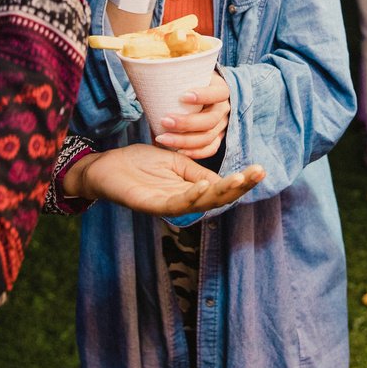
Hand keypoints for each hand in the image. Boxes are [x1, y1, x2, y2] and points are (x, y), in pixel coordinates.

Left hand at [66, 145, 265, 215]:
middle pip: (216, 199)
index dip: (241, 181)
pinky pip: (174, 204)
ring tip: (239, 179)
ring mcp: (166, 205)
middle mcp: (182, 202)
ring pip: (200, 204)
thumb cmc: (139, 164)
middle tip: (259, 173)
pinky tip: (205, 186)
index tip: (261, 169)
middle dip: (239, 187)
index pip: (221, 189)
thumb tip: (225, 180)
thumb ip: (198, 172)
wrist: (105, 166)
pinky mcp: (149, 205)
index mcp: (190, 190)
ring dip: (221, 192)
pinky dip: (191, 195)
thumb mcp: (176, 162)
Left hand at [153, 72, 229, 158]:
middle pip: (210, 119)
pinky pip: (210, 149)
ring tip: (163, 138)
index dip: (204, 95)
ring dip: (184, 140)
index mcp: (220, 88)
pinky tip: (177, 151)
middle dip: (187, 123)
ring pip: (208, 137)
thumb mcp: (186, 75)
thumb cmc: (187, 83)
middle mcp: (223, 108)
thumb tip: (148, 83)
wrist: (198, 93)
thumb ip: (174, 77)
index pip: (219, 92)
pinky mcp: (217, 138)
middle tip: (164, 121)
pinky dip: (194, 152)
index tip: (183, 96)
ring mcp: (221, 124)